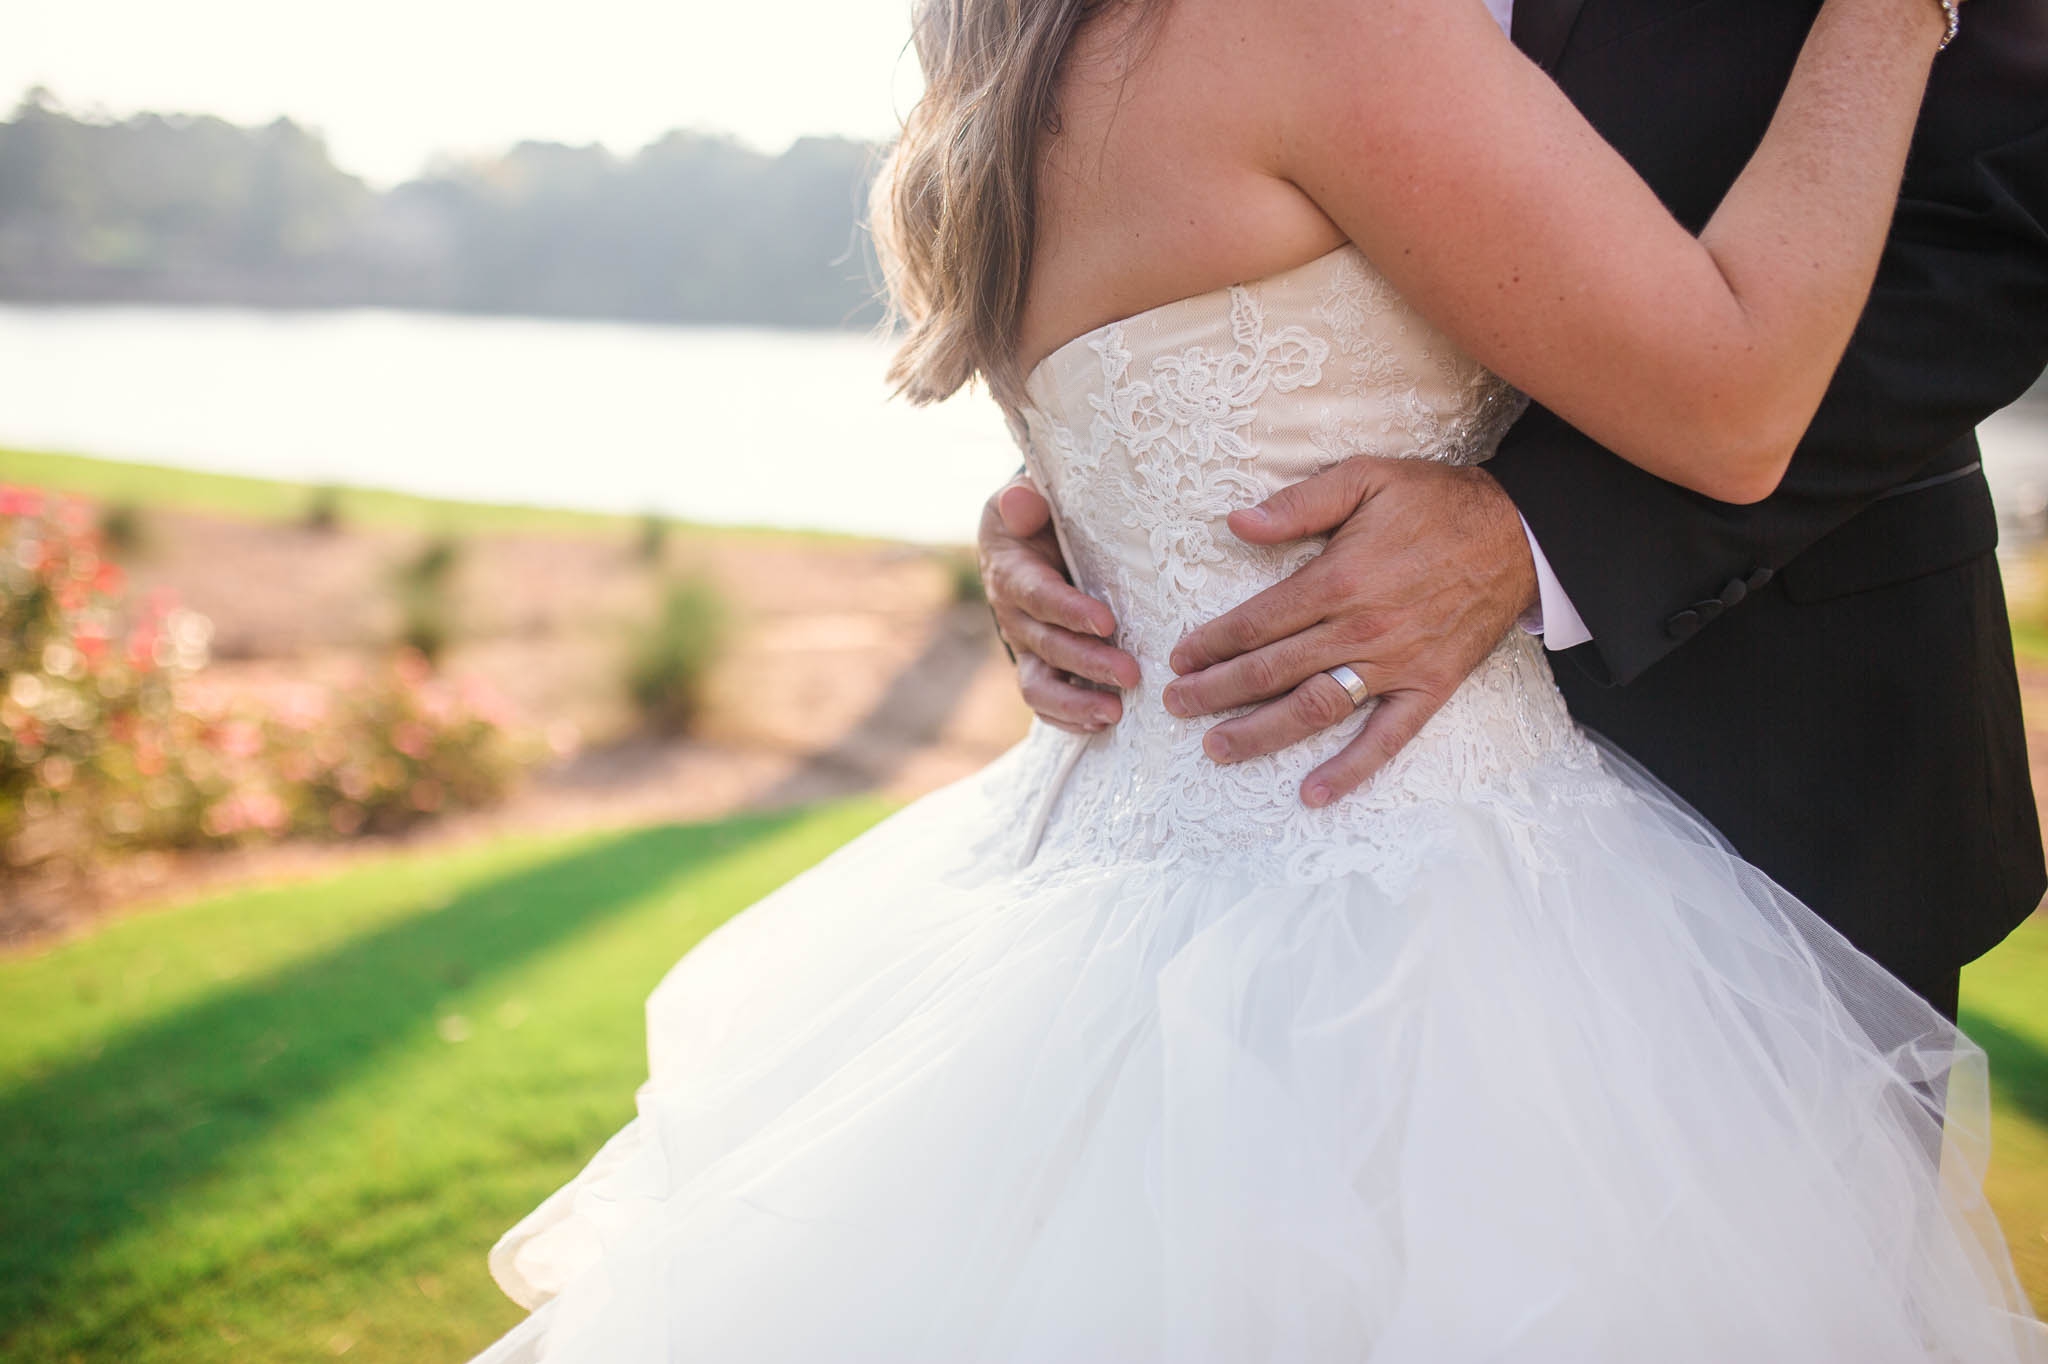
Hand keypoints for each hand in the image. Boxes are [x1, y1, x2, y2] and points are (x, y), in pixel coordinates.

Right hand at [978, 474, 1141, 732]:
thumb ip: (1023, 501)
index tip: (1106, 623)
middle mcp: (1015, 616)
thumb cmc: (1037, 518)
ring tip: (1115, 713)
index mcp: (1012, 572)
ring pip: (1039, 686)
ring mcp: (1027, 648)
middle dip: (1088, 663)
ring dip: (1076, 704)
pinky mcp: (1040, 668)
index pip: (1037, 595)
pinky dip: (1070, 719)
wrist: (1025, 543)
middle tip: (1132, 675)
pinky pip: (1047, 702)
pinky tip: (1104, 724)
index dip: (1068, 611)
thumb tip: (1023, 502)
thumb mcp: (1026, 498)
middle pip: (1047, 646)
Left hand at [1161, 457, 1537, 806]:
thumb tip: (1237, 523)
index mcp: (1338, 580)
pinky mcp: (1429, 688)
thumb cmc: (1436, 502)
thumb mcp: (1366, 478)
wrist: (1519, 532)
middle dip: (1216, 691)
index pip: (1257, 622)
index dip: (1212, 643)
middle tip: (1176, 705)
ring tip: (1217, 748)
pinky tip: (1314, 794)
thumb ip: (1299, 504)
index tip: (1180, 657)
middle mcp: (1361, 630)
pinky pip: (1386, 738)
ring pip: (1314, 708)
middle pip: (1272, 670)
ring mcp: (1396, 665)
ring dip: (1261, 733)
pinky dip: (1351, 769)